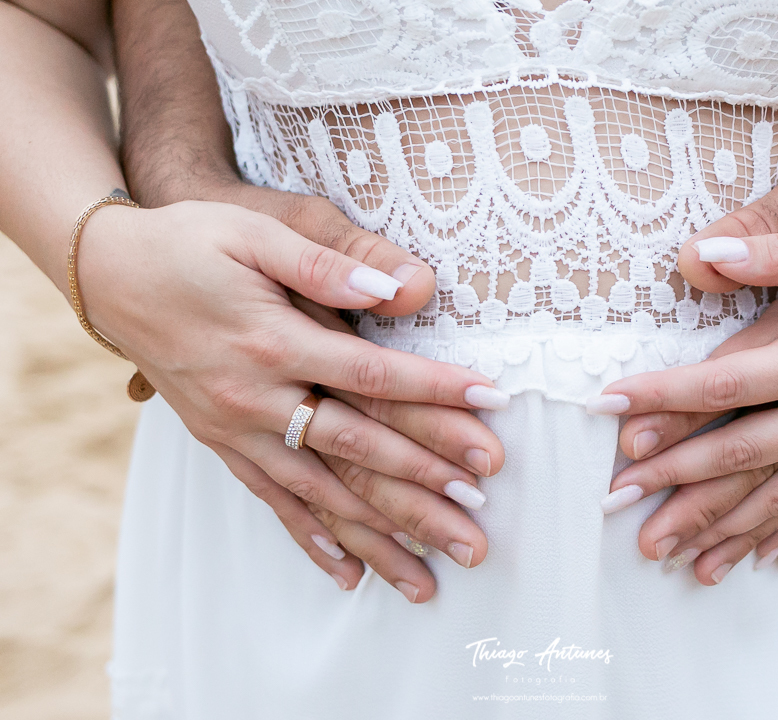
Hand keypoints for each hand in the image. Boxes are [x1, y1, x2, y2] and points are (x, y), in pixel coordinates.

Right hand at [76, 200, 507, 595]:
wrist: (110, 275)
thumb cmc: (190, 243)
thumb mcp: (255, 231)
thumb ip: (326, 262)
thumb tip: (399, 287)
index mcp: (271, 341)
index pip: (371, 375)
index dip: (434, 391)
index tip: (491, 405)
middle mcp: (255, 397)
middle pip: (356, 450)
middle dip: (423, 483)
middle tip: (480, 512)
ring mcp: (236, 429)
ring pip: (320, 495)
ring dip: (380, 535)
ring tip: (432, 576)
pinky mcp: (223, 444)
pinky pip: (272, 501)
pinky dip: (312, 539)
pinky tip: (351, 572)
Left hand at [595, 219, 777, 580]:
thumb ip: (776, 249)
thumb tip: (703, 250)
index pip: (720, 387)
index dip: (658, 398)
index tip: (608, 409)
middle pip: (737, 457)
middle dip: (671, 481)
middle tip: (616, 504)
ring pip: (776, 496)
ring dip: (721, 529)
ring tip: (673, 558)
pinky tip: (769, 560)